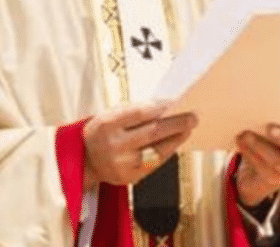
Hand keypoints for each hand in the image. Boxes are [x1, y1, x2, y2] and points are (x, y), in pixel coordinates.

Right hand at [82, 101, 196, 189]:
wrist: (86, 162)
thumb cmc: (103, 132)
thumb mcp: (109, 116)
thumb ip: (133, 111)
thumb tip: (166, 106)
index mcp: (106, 125)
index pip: (138, 113)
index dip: (159, 107)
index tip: (176, 102)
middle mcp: (114, 145)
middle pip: (152, 132)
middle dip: (177, 123)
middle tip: (193, 117)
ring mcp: (122, 164)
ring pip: (158, 150)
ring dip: (177, 138)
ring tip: (188, 129)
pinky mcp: (130, 178)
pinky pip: (156, 163)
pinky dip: (168, 151)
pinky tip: (175, 142)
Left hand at [234, 113, 279, 206]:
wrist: (257, 174)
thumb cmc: (269, 143)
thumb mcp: (275, 132)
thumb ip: (276, 123)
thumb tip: (261, 109)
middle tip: (270, 129)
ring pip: (277, 161)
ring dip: (259, 146)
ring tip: (245, 135)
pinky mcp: (275, 180)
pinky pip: (263, 168)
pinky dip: (250, 154)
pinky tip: (241, 144)